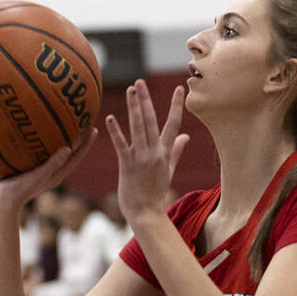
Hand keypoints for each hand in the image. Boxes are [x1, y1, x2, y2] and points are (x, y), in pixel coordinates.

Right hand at [0, 129, 97, 208]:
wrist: (0, 201)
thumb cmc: (20, 190)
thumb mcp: (38, 176)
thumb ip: (52, 163)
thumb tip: (68, 149)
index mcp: (57, 174)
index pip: (77, 157)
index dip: (86, 144)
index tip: (94, 129)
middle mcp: (50, 171)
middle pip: (68, 152)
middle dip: (75, 138)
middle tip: (80, 122)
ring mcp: (38, 169)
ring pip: (50, 150)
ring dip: (55, 137)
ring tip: (57, 121)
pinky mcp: (26, 167)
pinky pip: (33, 150)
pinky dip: (34, 140)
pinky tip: (28, 127)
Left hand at [107, 79, 189, 225]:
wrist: (147, 213)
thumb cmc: (156, 193)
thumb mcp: (168, 170)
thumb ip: (176, 151)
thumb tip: (186, 137)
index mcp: (165, 152)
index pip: (173, 124)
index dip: (176, 106)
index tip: (179, 89)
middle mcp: (154, 152)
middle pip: (152, 121)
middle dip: (146, 100)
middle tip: (140, 82)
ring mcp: (141, 158)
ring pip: (138, 127)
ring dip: (134, 108)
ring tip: (131, 90)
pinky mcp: (127, 165)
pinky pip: (121, 145)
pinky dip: (116, 132)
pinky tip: (110, 118)